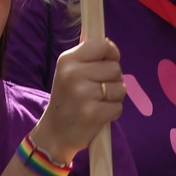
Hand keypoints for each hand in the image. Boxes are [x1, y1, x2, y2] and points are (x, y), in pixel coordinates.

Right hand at [36, 36, 124, 160]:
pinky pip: (119, 106)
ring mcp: (83, 94)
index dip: (112, 53)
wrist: (55, 133)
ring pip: (120, 88)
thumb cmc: (67, 99)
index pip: (102, 45)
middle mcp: (74, 74)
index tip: (108, 62)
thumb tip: (108, 43)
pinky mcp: (93, 113)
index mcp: (67, 60)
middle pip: (115, 68)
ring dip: (114, 97)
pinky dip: (113, 112)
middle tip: (97, 90)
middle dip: (113, 80)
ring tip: (97, 102)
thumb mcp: (68, 72)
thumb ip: (87, 57)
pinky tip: (99, 114)